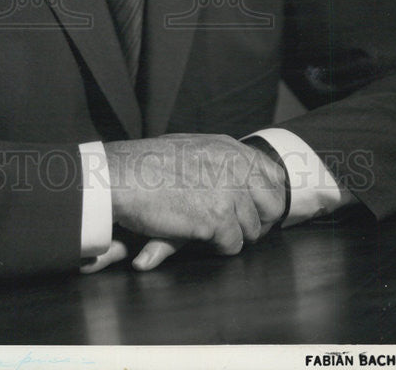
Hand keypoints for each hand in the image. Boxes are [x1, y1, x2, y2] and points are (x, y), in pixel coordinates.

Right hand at [104, 134, 286, 270]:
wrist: (121, 177)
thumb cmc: (148, 165)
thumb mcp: (190, 150)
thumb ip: (221, 161)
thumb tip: (248, 184)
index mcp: (229, 148)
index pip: (273, 174)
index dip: (266, 197)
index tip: (255, 209)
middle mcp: (235, 166)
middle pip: (273, 205)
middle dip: (258, 220)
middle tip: (235, 227)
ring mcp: (229, 191)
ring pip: (253, 230)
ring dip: (232, 234)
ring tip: (205, 228)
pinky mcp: (217, 217)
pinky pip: (233, 245)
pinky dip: (216, 247)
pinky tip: (195, 235)